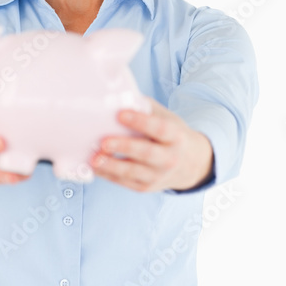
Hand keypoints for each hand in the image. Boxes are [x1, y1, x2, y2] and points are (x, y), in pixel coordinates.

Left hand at [89, 96, 213, 192]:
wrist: (190, 164)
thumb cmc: (172, 135)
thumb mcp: (167, 118)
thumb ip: (146, 109)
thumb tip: (119, 98)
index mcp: (176, 137)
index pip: (159, 129)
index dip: (140, 121)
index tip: (120, 114)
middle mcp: (169, 158)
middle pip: (146, 153)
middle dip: (124, 147)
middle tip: (104, 141)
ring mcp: (158, 175)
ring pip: (133, 172)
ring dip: (112, 165)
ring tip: (95, 158)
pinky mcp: (146, 187)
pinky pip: (125, 182)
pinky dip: (108, 175)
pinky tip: (95, 166)